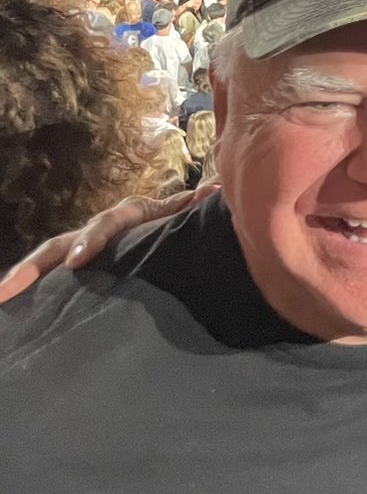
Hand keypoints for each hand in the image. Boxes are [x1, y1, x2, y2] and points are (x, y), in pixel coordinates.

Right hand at [0, 182, 214, 302]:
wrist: (172, 222)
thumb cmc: (180, 219)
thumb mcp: (186, 213)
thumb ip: (195, 205)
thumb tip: (217, 189)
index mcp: (125, 215)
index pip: (104, 225)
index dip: (90, 241)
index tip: (78, 262)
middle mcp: (98, 230)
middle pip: (60, 244)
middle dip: (34, 266)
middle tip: (8, 287)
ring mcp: (84, 248)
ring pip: (49, 259)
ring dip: (24, 276)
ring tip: (0, 295)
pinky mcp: (81, 266)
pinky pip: (53, 278)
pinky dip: (32, 287)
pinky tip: (10, 305)